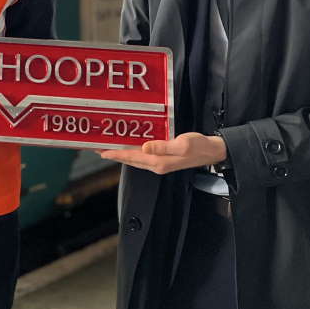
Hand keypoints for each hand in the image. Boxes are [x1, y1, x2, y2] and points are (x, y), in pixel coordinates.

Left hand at [97, 132, 227, 174]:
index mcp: (159, 162)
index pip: (131, 157)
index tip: (101, 150)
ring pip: (135, 158)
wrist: (211, 151)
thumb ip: (162, 146)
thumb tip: (144, 147)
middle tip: (98, 148)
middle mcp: (156, 164)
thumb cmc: (199, 146)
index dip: (115, 153)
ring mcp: (160, 163)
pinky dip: (132, 151)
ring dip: (121, 153)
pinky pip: (142, 156)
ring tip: (109, 147)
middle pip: (130, 159)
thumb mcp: (182, 144)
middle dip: (113, 154)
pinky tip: (128, 146)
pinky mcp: (163, 159)